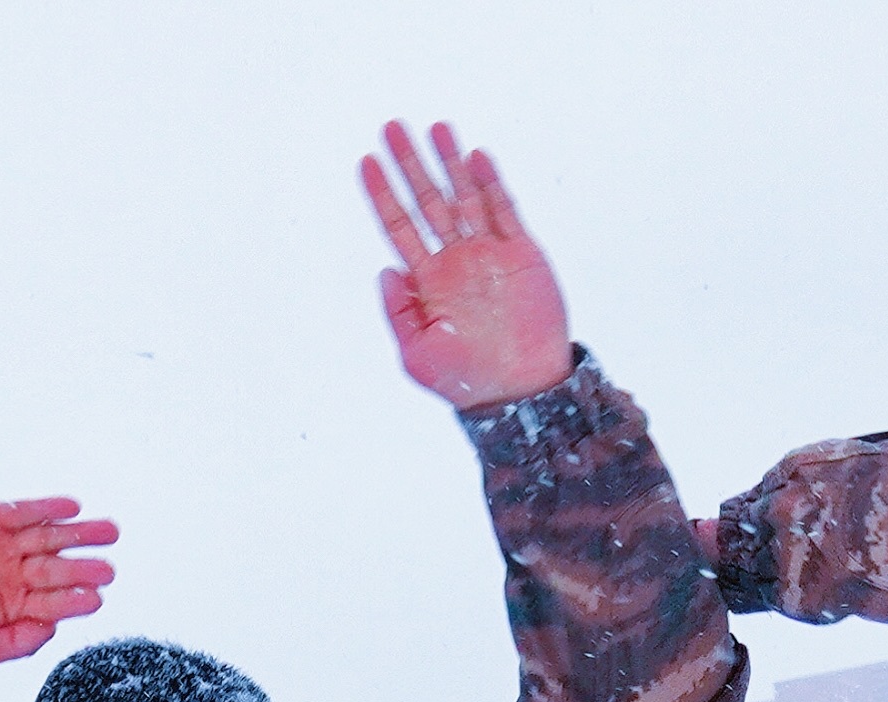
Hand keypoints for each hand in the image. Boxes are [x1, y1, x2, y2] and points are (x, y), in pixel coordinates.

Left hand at [361, 119, 570, 411]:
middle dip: (409, 164)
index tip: (366, 162)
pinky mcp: (521, 253)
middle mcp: (455, 259)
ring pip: (464, 195)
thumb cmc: (465, 379)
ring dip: (449, 162)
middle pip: (427, 200)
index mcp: (428, 280)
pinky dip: (489, 183)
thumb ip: (397, 312)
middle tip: (392, 127)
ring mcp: (488, 252)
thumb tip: (385, 270)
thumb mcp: (415, 354)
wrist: (520, 389)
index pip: (399, 226)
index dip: (382, 194)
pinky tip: (474, 157)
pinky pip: (503, 209)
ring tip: (436, 128)